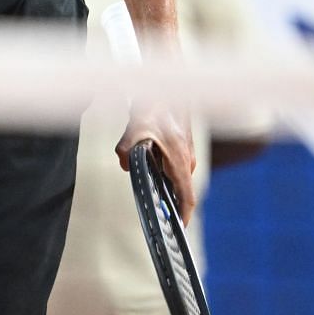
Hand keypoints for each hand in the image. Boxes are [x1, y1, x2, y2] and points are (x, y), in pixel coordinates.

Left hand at [118, 101, 197, 225]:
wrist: (167, 84)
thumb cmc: (155, 105)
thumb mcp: (134, 129)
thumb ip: (127, 151)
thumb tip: (126, 165)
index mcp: (179, 159)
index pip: (187, 197)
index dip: (184, 217)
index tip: (179, 230)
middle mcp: (187, 158)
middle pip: (181, 190)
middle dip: (169, 203)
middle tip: (156, 214)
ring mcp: (187, 151)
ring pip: (177, 177)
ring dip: (165, 184)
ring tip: (149, 186)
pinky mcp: (183, 144)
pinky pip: (175, 166)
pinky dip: (165, 171)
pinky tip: (150, 164)